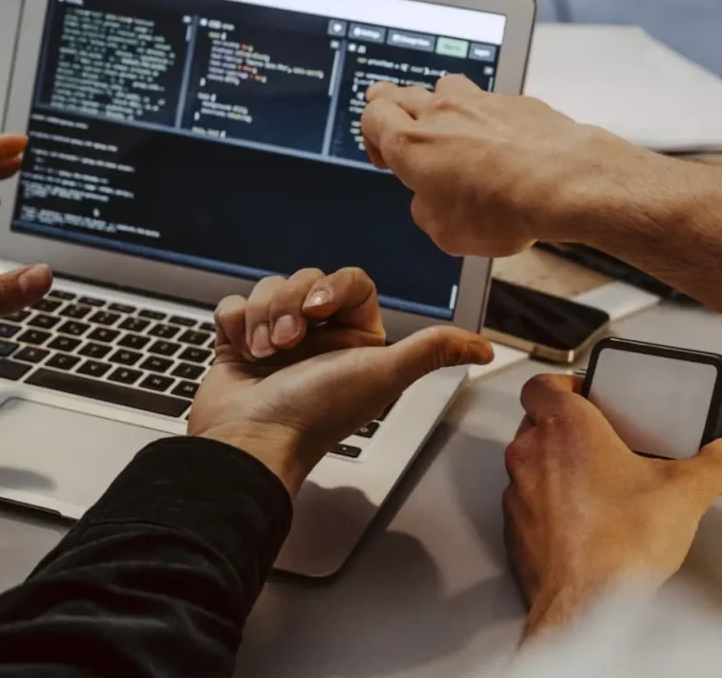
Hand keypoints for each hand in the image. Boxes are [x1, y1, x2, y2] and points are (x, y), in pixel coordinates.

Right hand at [189, 268, 494, 493]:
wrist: (248, 441)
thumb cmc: (313, 413)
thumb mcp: (382, 376)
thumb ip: (432, 351)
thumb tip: (485, 348)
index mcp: (356, 342)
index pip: (350, 281)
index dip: (332, 287)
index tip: (320, 308)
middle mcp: (319, 338)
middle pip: (306, 279)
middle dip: (291, 305)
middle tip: (289, 342)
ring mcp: (278, 340)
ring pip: (271, 289)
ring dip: (263, 317)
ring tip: (265, 353)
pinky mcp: (241, 343)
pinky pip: (237, 304)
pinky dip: (237, 323)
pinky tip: (243, 350)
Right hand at [361, 74, 653, 255]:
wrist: (564, 183)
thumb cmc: (503, 209)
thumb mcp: (446, 233)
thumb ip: (426, 210)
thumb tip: (430, 201)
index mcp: (412, 144)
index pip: (372, 116)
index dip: (372, 134)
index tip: (386, 156)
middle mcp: (441, 114)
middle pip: (400, 92)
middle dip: (394, 108)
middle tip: (400, 125)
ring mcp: (479, 102)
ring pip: (444, 87)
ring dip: (441, 104)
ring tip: (451, 127)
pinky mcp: (515, 102)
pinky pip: (489, 101)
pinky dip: (487, 117)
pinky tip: (500, 141)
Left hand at [503, 373, 721, 642]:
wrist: (586, 609)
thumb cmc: (618, 548)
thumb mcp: (686, 493)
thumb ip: (717, 464)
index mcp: (565, 428)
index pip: (544, 382)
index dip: (566, 384)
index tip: (590, 393)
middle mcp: (532, 456)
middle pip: (538, 422)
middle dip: (569, 428)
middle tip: (604, 439)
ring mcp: (518, 496)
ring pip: (532, 465)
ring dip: (558, 469)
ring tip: (599, 484)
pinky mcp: (516, 534)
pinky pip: (530, 507)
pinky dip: (551, 509)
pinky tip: (587, 524)